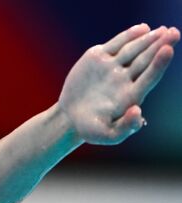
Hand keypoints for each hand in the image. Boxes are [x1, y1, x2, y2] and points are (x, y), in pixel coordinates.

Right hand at [58, 24, 179, 144]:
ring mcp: (112, 67)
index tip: (168, 50)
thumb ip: (125, 128)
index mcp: (130, 96)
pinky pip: (116, 44)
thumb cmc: (90, 129)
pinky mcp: (98, 58)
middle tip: (173, 33)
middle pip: (145, 60)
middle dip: (160, 46)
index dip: (159, 64)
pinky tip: (143, 28)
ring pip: (133, 49)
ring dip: (148, 39)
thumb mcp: (107, 135)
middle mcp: (125, 79)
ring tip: (162, 30)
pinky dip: (129, 36)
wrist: (69, 118)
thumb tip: (138, 111)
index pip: (149, 77)